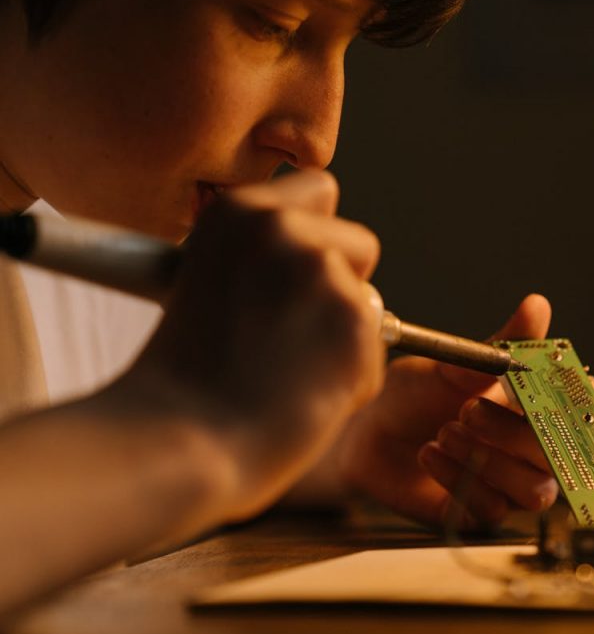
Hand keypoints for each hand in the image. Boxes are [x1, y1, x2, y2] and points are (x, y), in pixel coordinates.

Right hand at [116, 170, 385, 520]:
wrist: (178, 441)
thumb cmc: (185, 381)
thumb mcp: (206, 284)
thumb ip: (264, 262)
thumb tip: (322, 262)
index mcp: (238, 211)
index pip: (319, 191)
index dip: (315, 240)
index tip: (287, 280)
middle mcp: (284, 229)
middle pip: (360, 243)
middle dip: (343, 283)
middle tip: (289, 335)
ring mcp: (323, 274)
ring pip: (371, 303)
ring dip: (343, 338)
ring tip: (284, 373)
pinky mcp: (356, 323)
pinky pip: (375, 352)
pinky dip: (352, 380)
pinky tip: (301, 396)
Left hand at [289, 294, 556, 527]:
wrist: (364, 433)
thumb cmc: (414, 394)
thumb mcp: (456, 364)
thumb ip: (503, 344)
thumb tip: (537, 305)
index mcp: (533, 409)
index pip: (577, 413)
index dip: (565, 407)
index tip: (530, 394)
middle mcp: (529, 451)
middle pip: (559, 457)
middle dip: (515, 434)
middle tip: (467, 409)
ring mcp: (507, 486)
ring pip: (535, 491)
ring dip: (492, 461)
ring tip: (444, 431)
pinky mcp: (479, 514)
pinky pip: (492, 509)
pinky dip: (460, 478)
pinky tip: (428, 453)